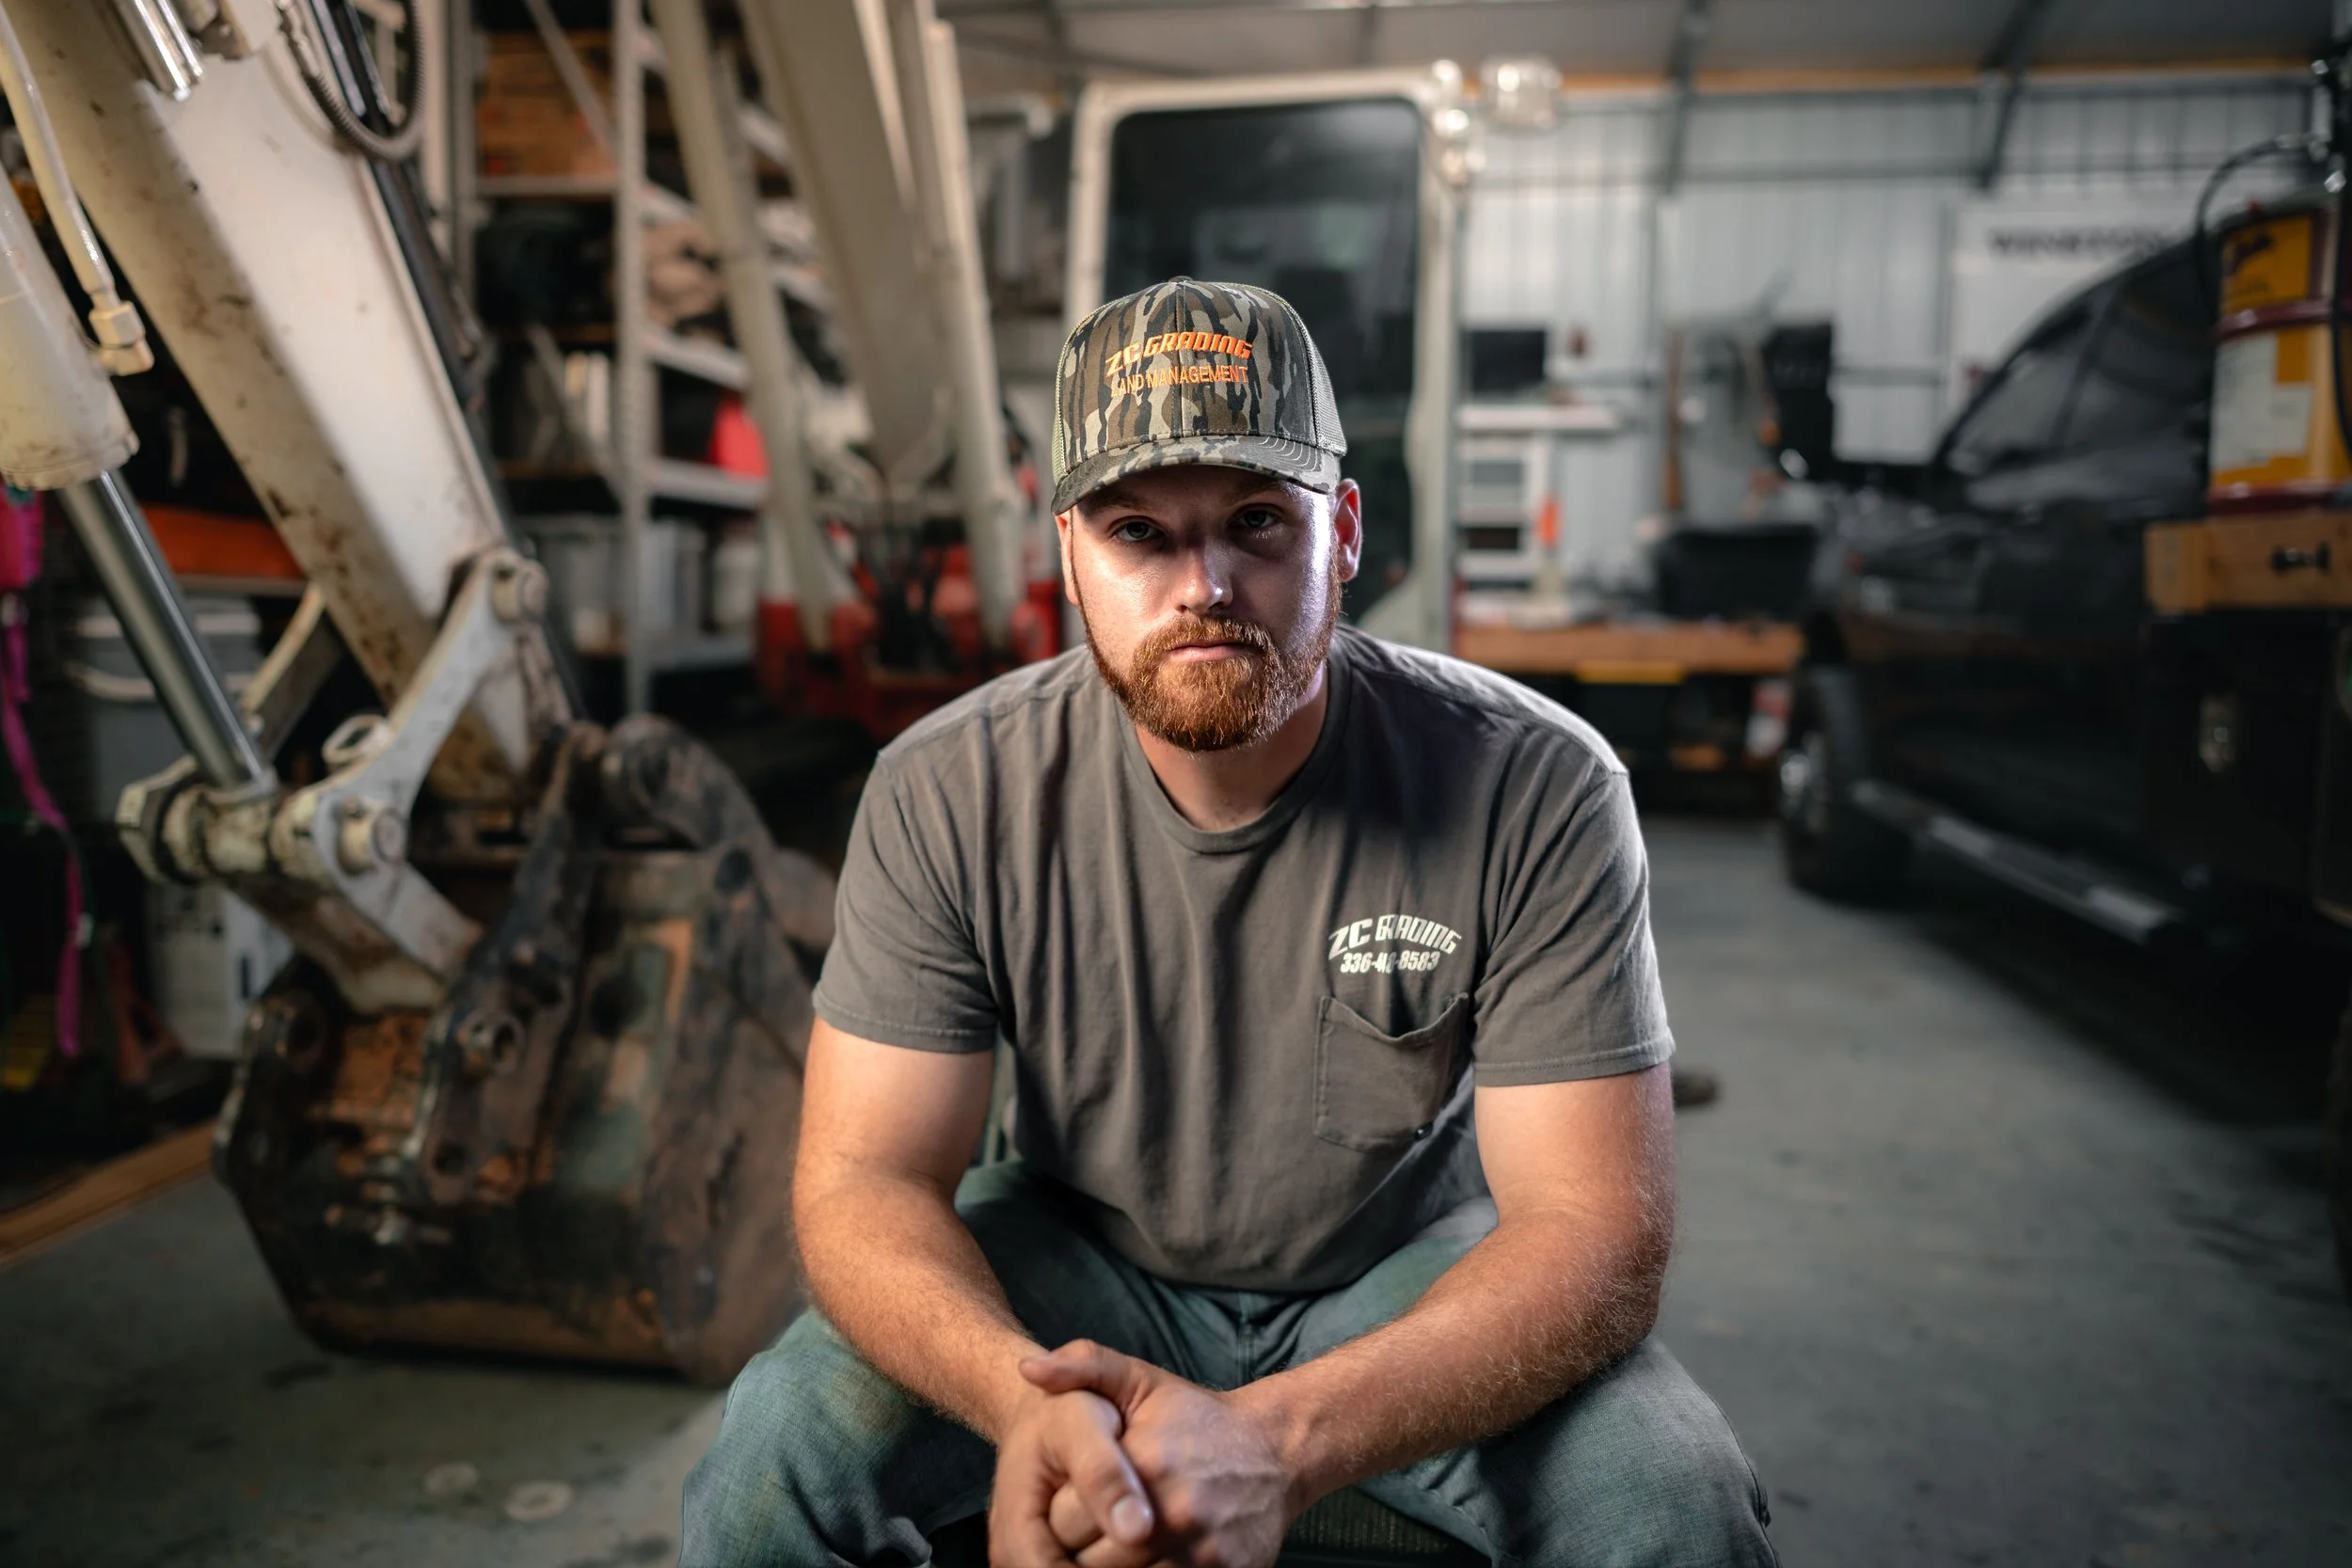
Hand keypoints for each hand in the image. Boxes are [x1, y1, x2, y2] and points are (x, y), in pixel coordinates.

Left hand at [1022, 1340, 1296, 1567]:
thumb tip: (1029, 1370)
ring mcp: (1200, 1551)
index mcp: (1145, 1461)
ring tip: (1110, 1544)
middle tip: (1083, 1535)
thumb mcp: (1141, 1380)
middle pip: (1087, 1560)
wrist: (1275, 1451)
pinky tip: (1143, 1556)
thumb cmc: (1197, 1419)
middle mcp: (1173, 1511)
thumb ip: (1083, 1367)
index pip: (1063, 1517)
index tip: (1060, 1508)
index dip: (1053, 1517)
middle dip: (1075, 1552)